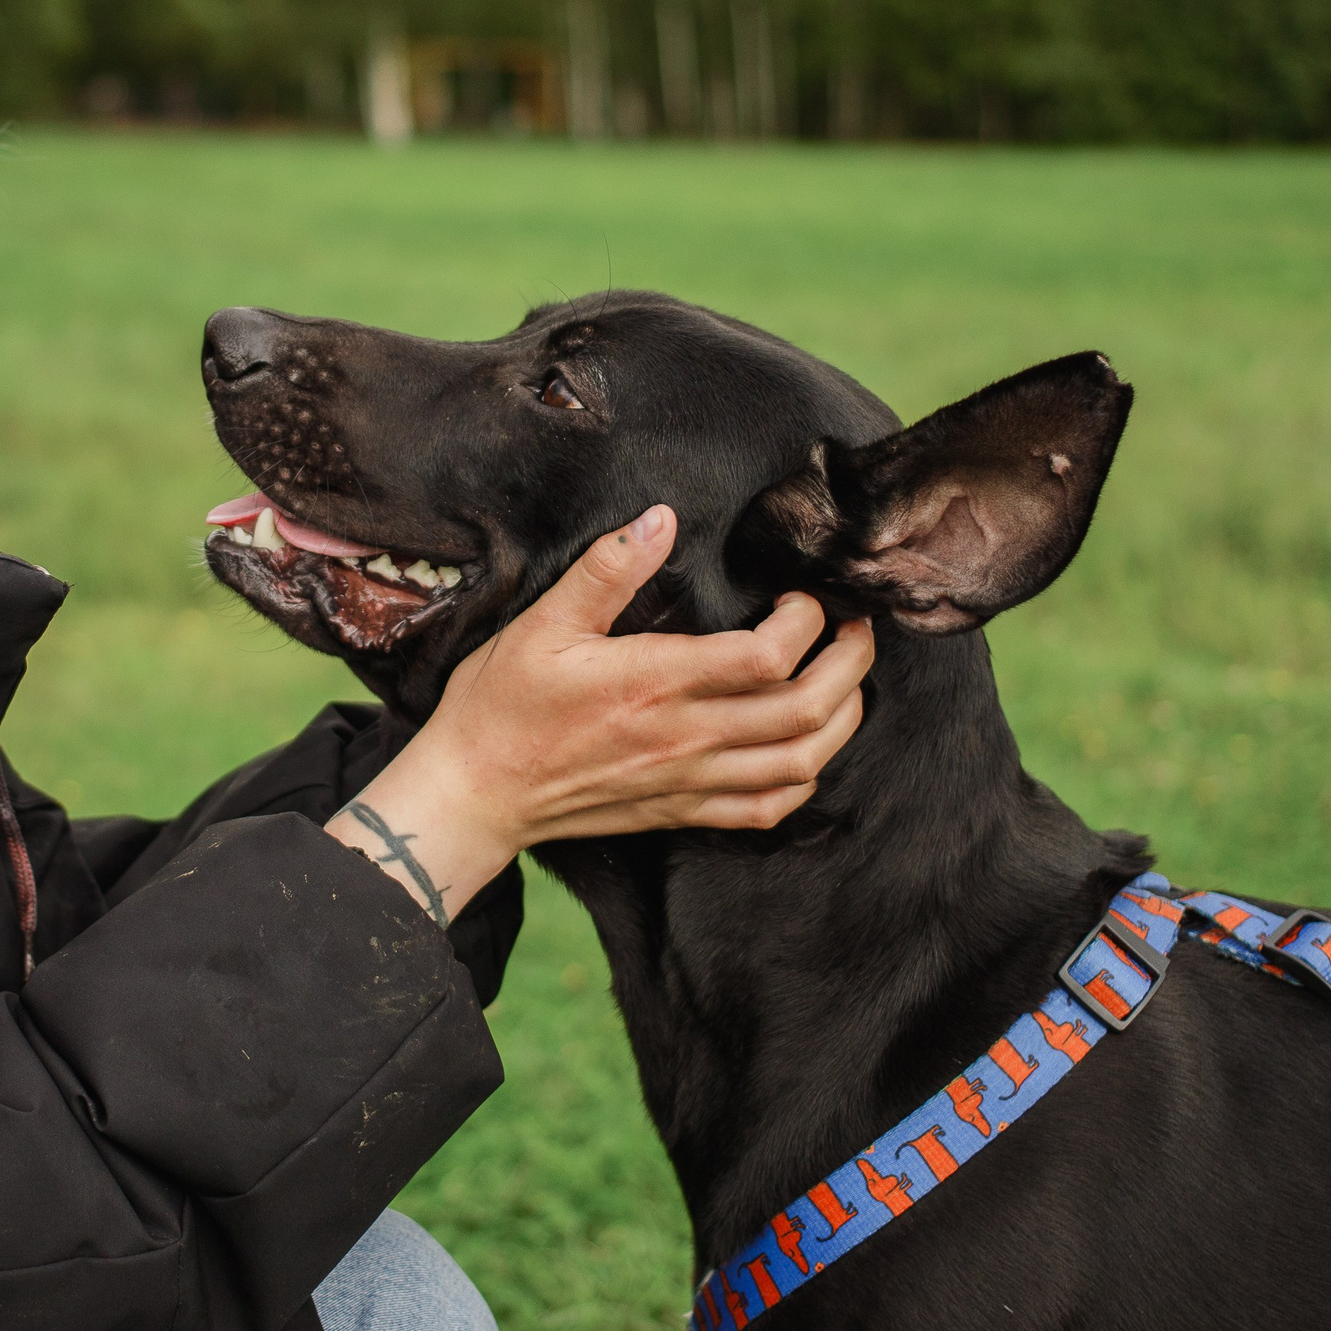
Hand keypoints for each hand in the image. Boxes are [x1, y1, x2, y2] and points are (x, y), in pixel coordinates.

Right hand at [325, 506, 874, 924]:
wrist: (475, 793)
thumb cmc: (501, 706)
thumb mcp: (542, 622)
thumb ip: (606, 570)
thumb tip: (659, 519)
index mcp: (656, 682)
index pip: (769, 656)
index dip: (807, 622)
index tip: (802, 596)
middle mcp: (685, 736)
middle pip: (806, 709)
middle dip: (851, 663)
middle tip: (855, 628)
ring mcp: (688, 780)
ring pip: (801, 761)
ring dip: (842, 719)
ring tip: (846, 680)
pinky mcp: (682, 811)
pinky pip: (768, 808)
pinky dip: (805, 777)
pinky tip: (807, 749)